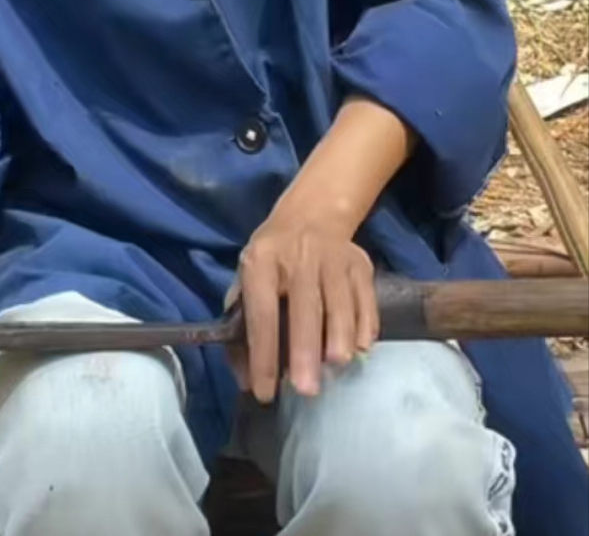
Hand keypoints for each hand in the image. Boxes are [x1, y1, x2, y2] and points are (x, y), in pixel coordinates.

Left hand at [230, 205, 377, 402]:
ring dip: (339, 340)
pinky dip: (364, 328)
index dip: (263, 354)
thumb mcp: (246, 279)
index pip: (262, 312)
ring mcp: (334, 258)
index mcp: (262, 261)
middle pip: (306, 308)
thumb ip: (241, 327)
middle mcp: (299, 256)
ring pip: (341, 305)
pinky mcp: (360, 264)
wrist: (312, 215)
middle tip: (307, 390)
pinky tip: (358, 349)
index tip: (265, 392)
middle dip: (306, 351)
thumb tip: (244, 379)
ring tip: (335, 369)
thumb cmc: (273, 258)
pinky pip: (366, 302)